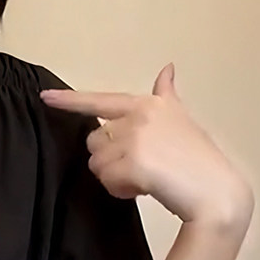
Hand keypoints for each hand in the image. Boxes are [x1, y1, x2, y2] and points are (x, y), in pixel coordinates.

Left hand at [39, 64, 253, 231]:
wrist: (214, 190)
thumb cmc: (198, 160)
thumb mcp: (181, 118)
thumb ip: (166, 95)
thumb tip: (167, 68)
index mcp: (147, 104)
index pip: (100, 100)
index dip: (69, 101)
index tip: (44, 97)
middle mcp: (138, 116)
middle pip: (94, 142)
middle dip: (109, 160)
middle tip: (140, 168)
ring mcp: (134, 138)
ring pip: (97, 164)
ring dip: (115, 178)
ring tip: (145, 178)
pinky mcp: (132, 162)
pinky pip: (106, 181)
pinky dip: (121, 190)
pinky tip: (144, 188)